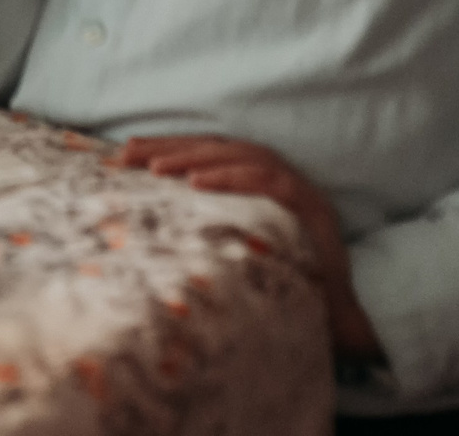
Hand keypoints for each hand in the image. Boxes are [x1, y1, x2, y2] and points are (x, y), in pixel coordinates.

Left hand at [115, 136, 382, 362]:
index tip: (123, 153)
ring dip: (195, 159)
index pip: (204, 152)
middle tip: (128, 155)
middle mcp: (274, 173)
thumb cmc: (279, 275)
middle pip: (215, 148)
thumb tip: (148, 217)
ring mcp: (294, 185)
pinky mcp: (309, 204)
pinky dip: (231, 178)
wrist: (336, 310)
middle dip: (170, 148)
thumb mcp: (233, 241)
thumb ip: (203, 222)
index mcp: (254, 177)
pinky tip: (197, 183)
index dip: (164, 147)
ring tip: (157, 168)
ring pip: (239, 158)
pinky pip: (267, 183)